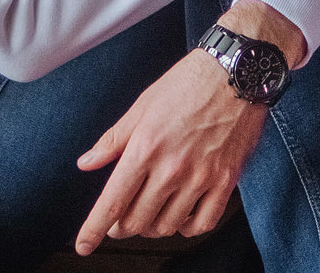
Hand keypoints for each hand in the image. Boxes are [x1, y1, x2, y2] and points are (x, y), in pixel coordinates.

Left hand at [74, 18, 272, 252]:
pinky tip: (181, 216)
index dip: (93, 230)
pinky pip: (202, 223)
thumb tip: (86, 164)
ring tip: (151, 211)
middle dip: (121, 227)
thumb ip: (113, 140)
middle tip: (120, 219)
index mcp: (145, 147)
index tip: (83, 246)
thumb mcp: (142, 106)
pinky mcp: (226, 181)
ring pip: (166, 226)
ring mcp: (201, 177)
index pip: (112, 201)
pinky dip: (187, 228)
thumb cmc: (187, 84)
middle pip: (136, 221)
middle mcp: (171, 167)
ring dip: (153, 226)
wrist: (236, 72)